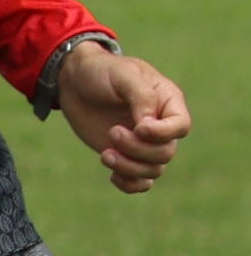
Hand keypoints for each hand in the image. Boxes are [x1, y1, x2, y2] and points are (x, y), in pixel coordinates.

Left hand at [57, 47, 189, 192]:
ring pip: (153, 170)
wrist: (75, 81)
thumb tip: (150, 124)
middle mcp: (160, 126)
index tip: (138, 127)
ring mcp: (142, 143)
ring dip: (130, 168)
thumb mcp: (124, 75)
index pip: (181, 127)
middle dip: (138, 149)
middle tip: (112, 132)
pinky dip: (129, 184)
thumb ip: (141, 97)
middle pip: (165, 152)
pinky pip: (140, 181)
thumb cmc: (103, 72)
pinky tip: (112, 175)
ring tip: (105, 154)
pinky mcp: (125, 155)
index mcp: (168, 102)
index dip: (162, 133)